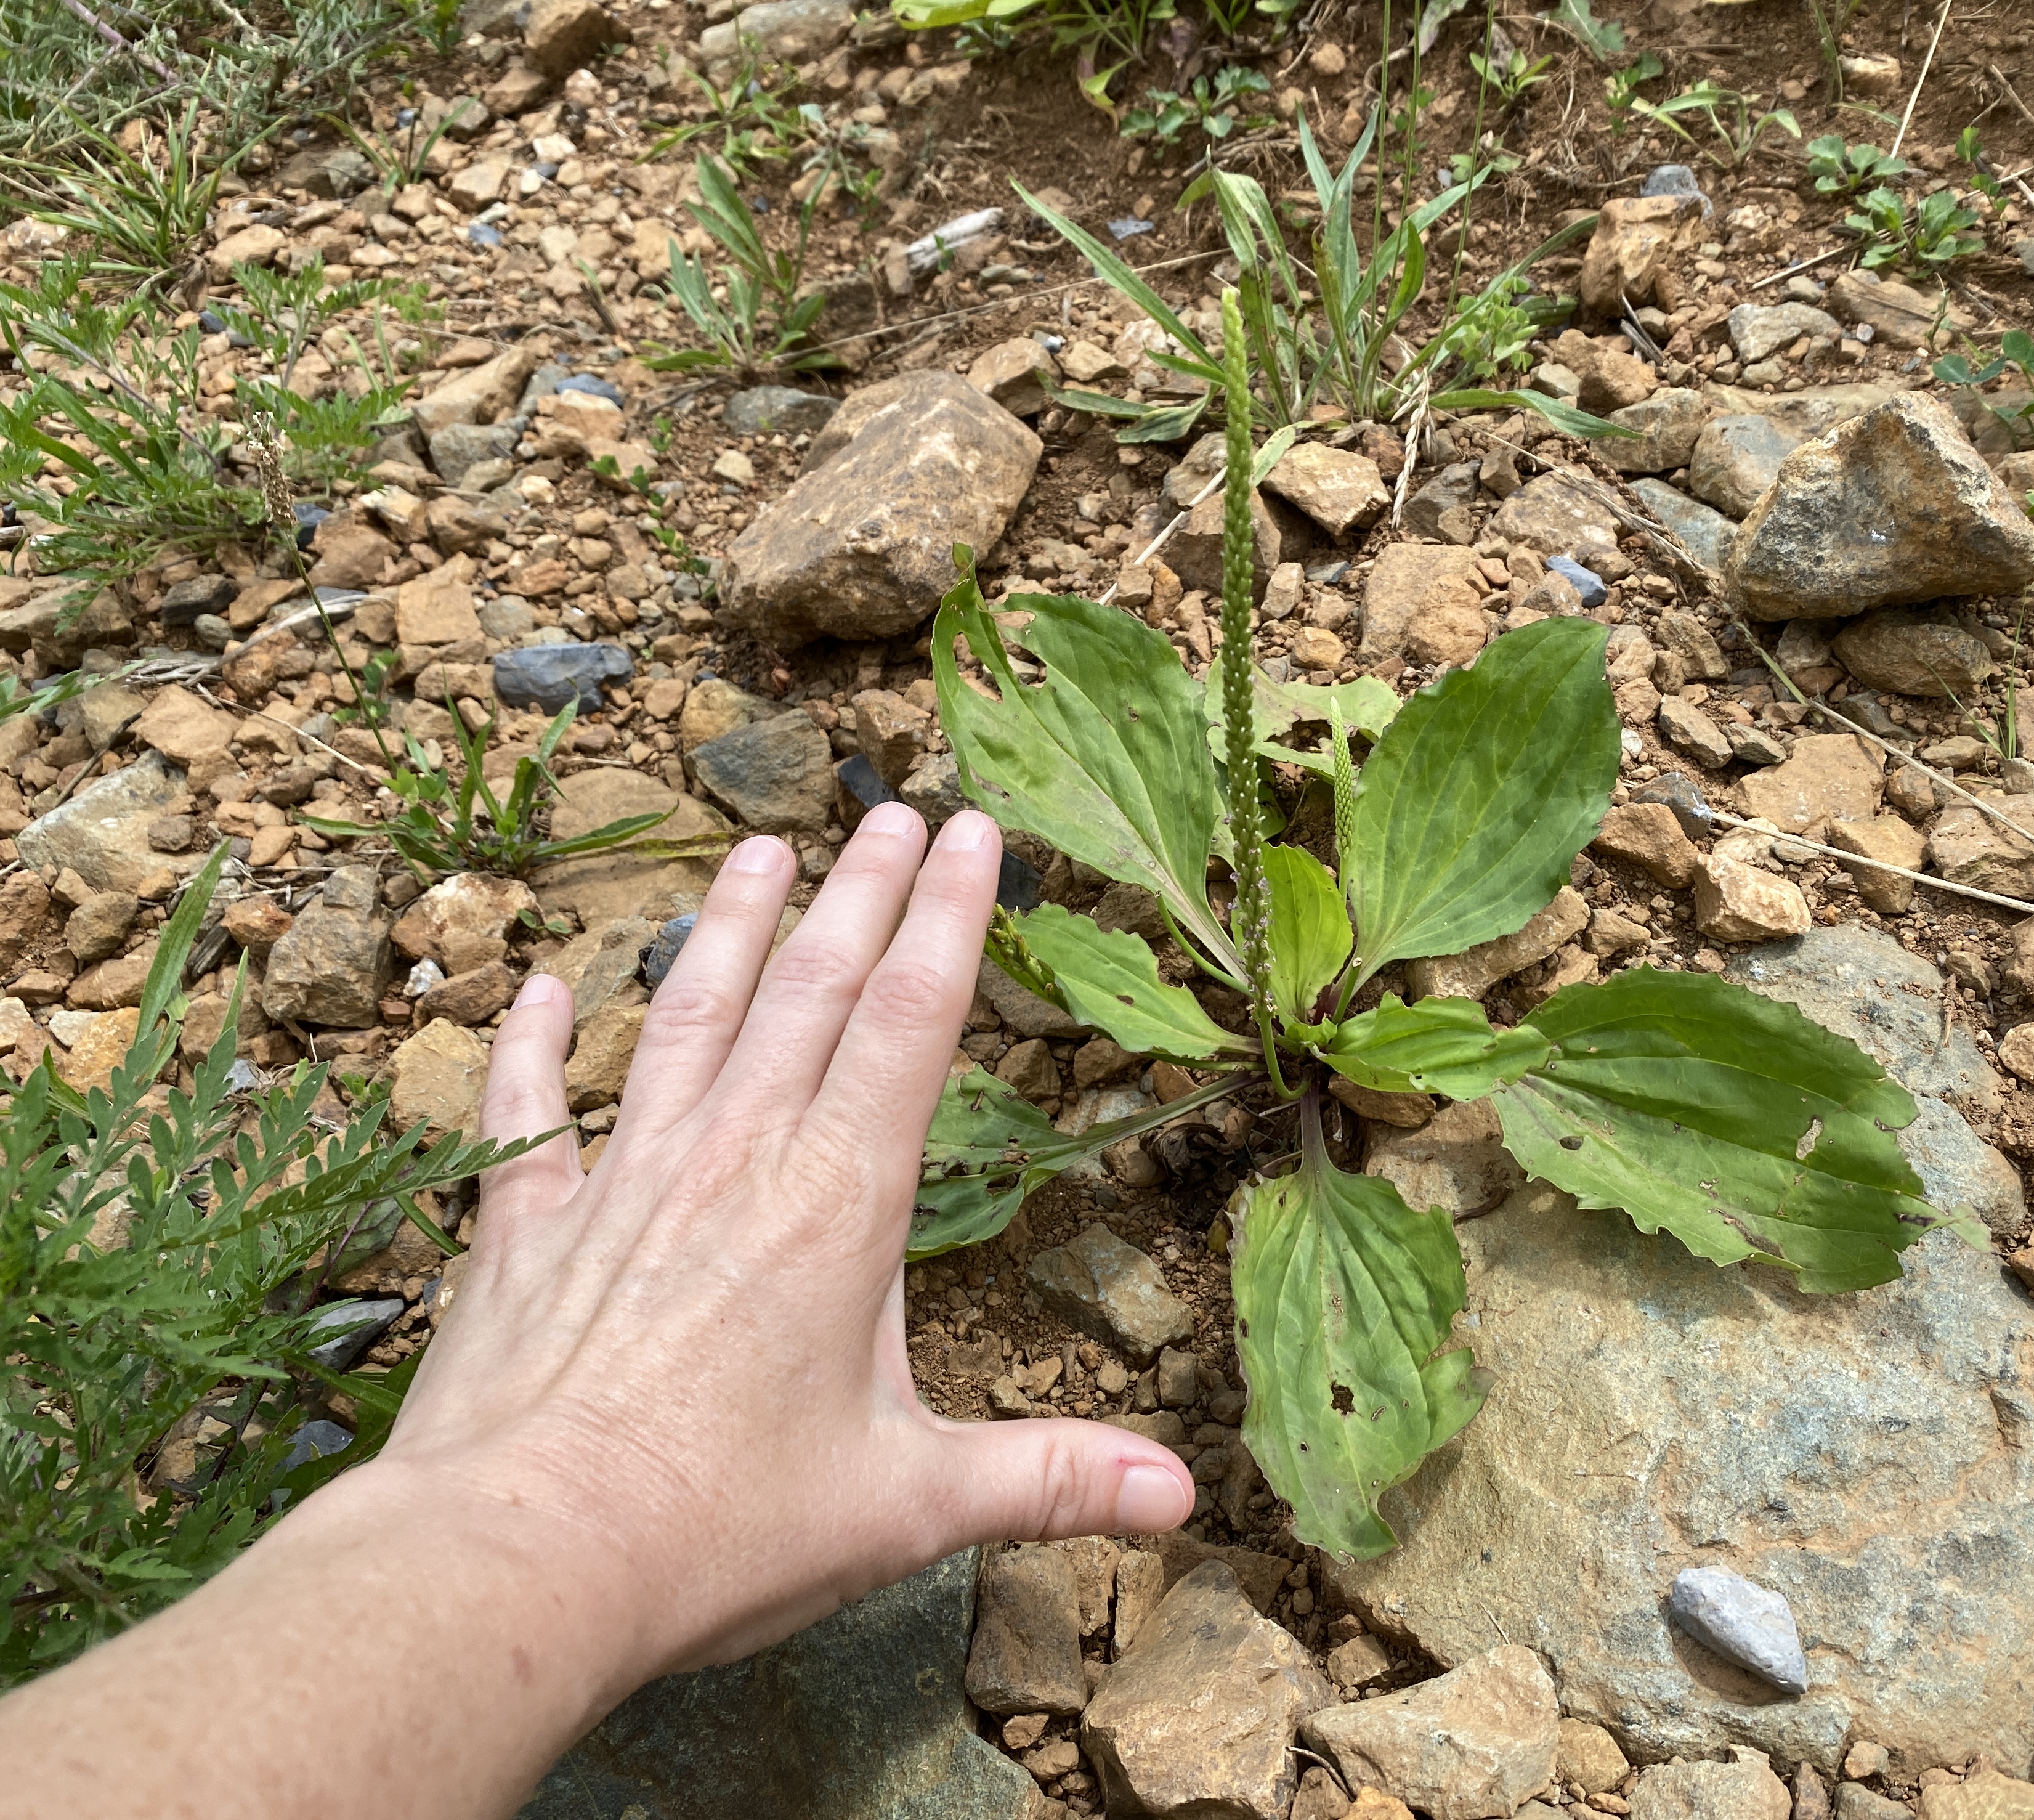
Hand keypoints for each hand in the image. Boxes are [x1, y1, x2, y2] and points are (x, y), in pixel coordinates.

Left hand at [367, 803, 1194, 1681]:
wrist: (517, 1560)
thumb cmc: (719, 1531)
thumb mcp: (910, 1507)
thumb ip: (1049, 1480)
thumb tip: (1181, 1494)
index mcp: (838, 1205)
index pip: (908, 1023)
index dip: (950, 920)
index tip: (972, 831)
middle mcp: (734, 1161)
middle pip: (810, 991)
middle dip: (863, 893)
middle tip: (896, 808)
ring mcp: (622, 1181)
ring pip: (686, 1018)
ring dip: (727, 927)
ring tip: (759, 845)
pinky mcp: (525, 1228)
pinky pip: (528, 1113)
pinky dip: (529, 1044)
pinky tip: (534, 988)